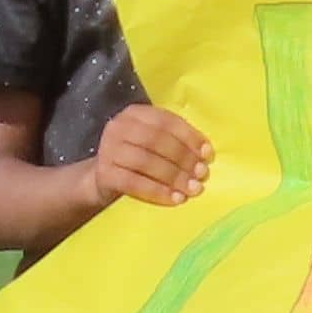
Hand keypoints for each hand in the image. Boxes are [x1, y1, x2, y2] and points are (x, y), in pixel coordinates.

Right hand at [81, 103, 214, 209]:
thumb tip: (205, 155)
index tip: (208, 154)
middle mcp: (118, 127)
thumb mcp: (152, 142)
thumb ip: (175, 142)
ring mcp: (108, 149)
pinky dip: (157, 191)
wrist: (103, 178)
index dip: (189, 137)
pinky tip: (175, 199)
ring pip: (145, 161)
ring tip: (192, 189)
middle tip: (202, 174)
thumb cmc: (137, 158)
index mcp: (135, 114)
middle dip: (183, 158)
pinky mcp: (104, 173)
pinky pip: (134, 183)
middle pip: (156, 140)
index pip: (166, 121)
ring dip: (173, 176)